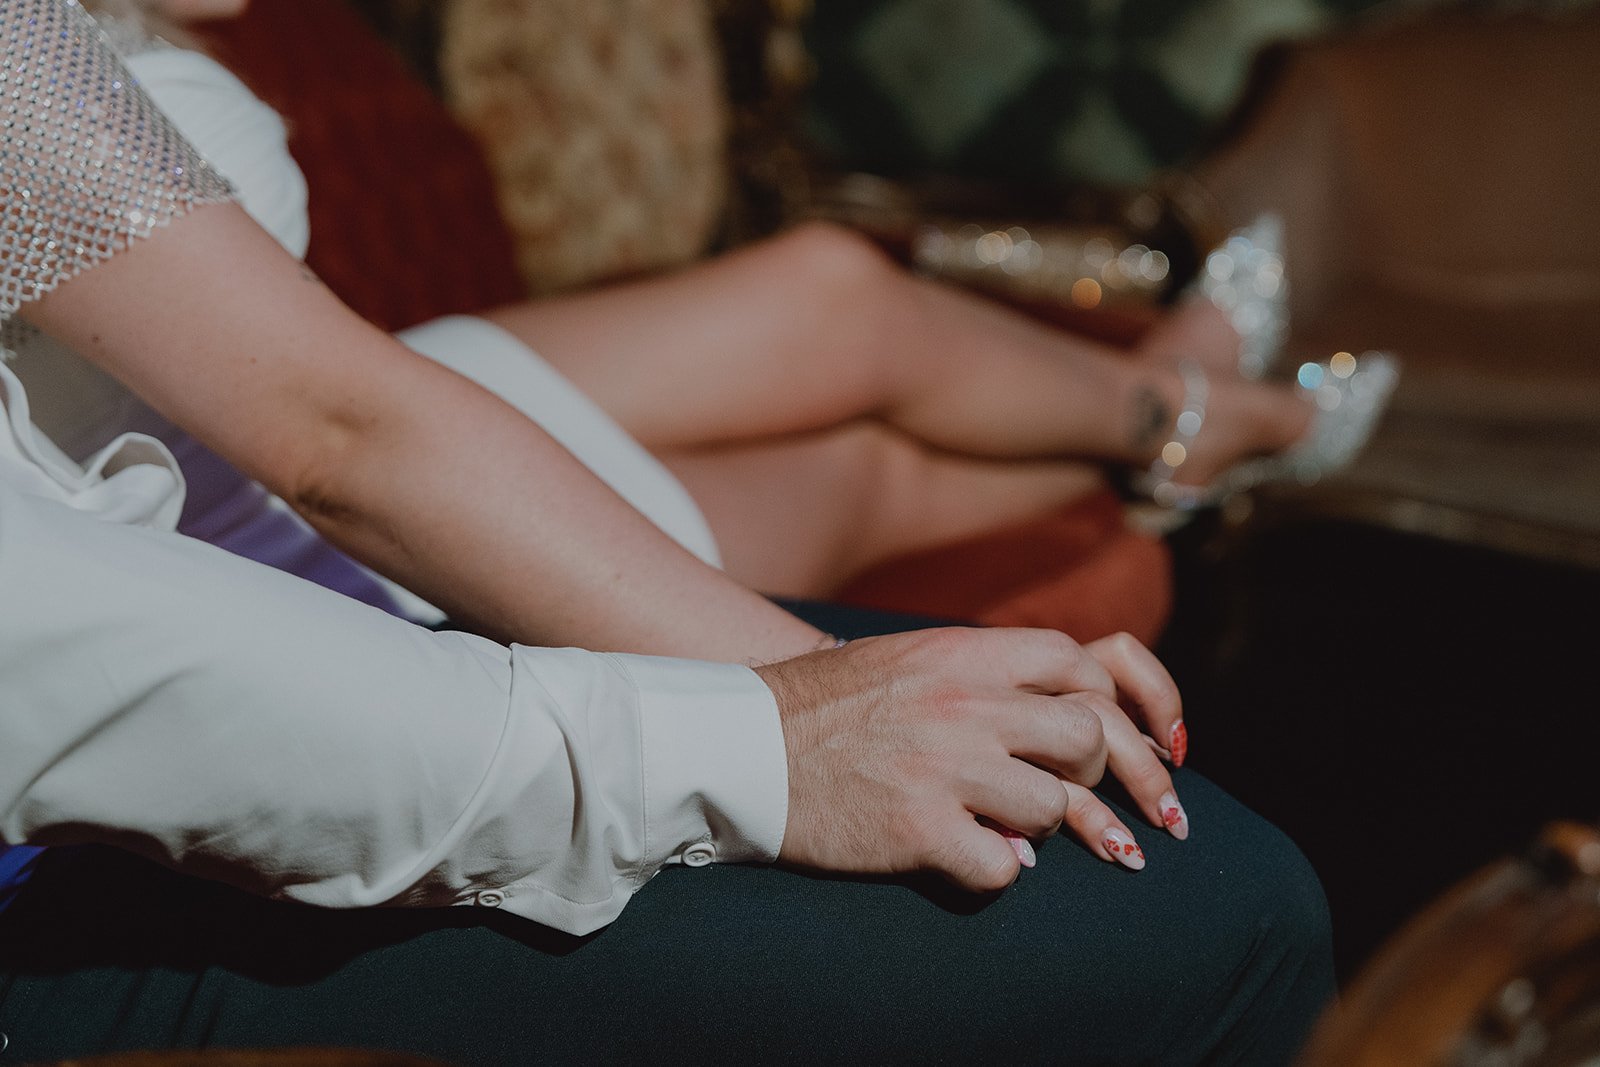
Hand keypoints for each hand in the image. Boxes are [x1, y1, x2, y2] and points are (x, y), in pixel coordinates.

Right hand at [756, 626, 1187, 890]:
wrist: (741, 748)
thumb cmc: (821, 707)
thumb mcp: (906, 659)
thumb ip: (980, 673)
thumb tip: (1057, 700)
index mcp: (961, 654)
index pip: (1078, 664)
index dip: (1103, 704)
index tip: (1095, 740)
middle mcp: (963, 703)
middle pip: (1086, 737)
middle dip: (1084, 773)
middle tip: (1056, 792)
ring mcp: (945, 766)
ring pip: (1054, 808)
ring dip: (1032, 826)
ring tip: (995, 826)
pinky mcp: (920, 830)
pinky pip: (1003, 869)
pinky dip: (990, 872)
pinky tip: (960, 858)